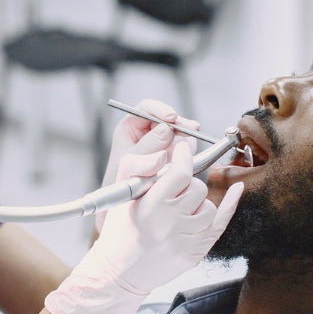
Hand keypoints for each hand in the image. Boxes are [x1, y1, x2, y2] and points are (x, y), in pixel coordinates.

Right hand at [48, 138, 242, 313]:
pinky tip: (235, 191)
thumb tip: (170, 150)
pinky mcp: (194, 254)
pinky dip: (230, 206)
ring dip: (196, 202)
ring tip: (179, 209)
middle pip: (197, 188)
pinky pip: (219, 225)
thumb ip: (143, 168)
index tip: (183, 149)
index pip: (180, 173)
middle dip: (186, 183)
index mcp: (150, 208)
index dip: (184, 156)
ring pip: (208, 206)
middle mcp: (170, 225)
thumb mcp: (121, 196)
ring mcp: (185, 242)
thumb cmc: (119, 231)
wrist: (117, 273)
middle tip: (173, 188)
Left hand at [96, 98, 201, 231]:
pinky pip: (184, 146)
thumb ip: (148, 146)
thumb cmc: (121, 183)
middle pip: (167, 118)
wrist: (126, 205)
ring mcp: (160, 143)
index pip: (147, 108)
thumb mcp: (131, 163)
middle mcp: (146, 132)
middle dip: (180, 123)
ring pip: (179, 131)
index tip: (172, 118)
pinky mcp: (172, 154)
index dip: (161, 109)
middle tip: (191, 129)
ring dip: (186, 137)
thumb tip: (167, 130)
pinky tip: (189, 156)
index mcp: (130, 128)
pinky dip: (188, 149)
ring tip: (188, 147)